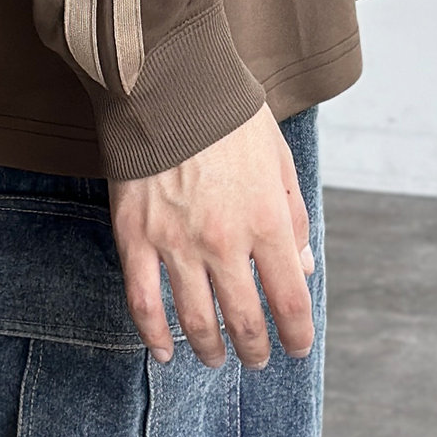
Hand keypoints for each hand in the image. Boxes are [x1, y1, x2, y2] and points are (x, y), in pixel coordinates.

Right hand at [107, 104, 314, 369]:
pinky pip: (143, 301)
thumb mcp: (278, 158)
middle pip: (245, 321)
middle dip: (255, 348)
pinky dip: (153, 335)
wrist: (167, 79)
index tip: (295, 346)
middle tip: (255, 357)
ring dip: (209, 348)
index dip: (296, 335)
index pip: (289, 302)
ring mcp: (176, 242)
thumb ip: (293, 216)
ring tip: (214, 357)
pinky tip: (162, 351)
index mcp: (266, 220)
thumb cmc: (227, 114)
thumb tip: (301, 268)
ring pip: (196, 321)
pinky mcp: (135, 236)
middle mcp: (224, 241)